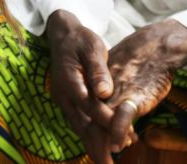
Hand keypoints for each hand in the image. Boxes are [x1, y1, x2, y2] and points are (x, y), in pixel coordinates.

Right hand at [45, 10, 123, 162]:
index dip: (105, 119)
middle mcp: (63, 94)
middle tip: (110, 161)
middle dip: (96, 143)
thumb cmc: (81, 40)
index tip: (123, 131)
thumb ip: (98, 70)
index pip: (89, 104)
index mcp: (68, 79)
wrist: (63, 35)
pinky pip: (81, 121)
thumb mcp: (93, 48)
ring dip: (95, 142)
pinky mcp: (69, 102)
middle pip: (81, 123)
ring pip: (80, 126)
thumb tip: (104, 91)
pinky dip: (93, 133)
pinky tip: (107, 141)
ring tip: (110, 158)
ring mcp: (64, 99)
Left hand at [101, 21, 182, 155]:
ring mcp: (115, 96)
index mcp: (95, 92)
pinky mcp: (132, 96)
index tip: (95, 153)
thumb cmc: (134, 65)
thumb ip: (111, 98)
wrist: (153, 49)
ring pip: (102, 123)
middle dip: (94, 147)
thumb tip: (112, 120)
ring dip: (101, 145)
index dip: (89, 138)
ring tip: (104, 161)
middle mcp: (101, 95)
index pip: (86, 119)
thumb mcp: (117, 81)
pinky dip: (118, 131)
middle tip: (100, 162)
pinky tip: (117, 144)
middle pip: (91, 125)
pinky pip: (122, 116)